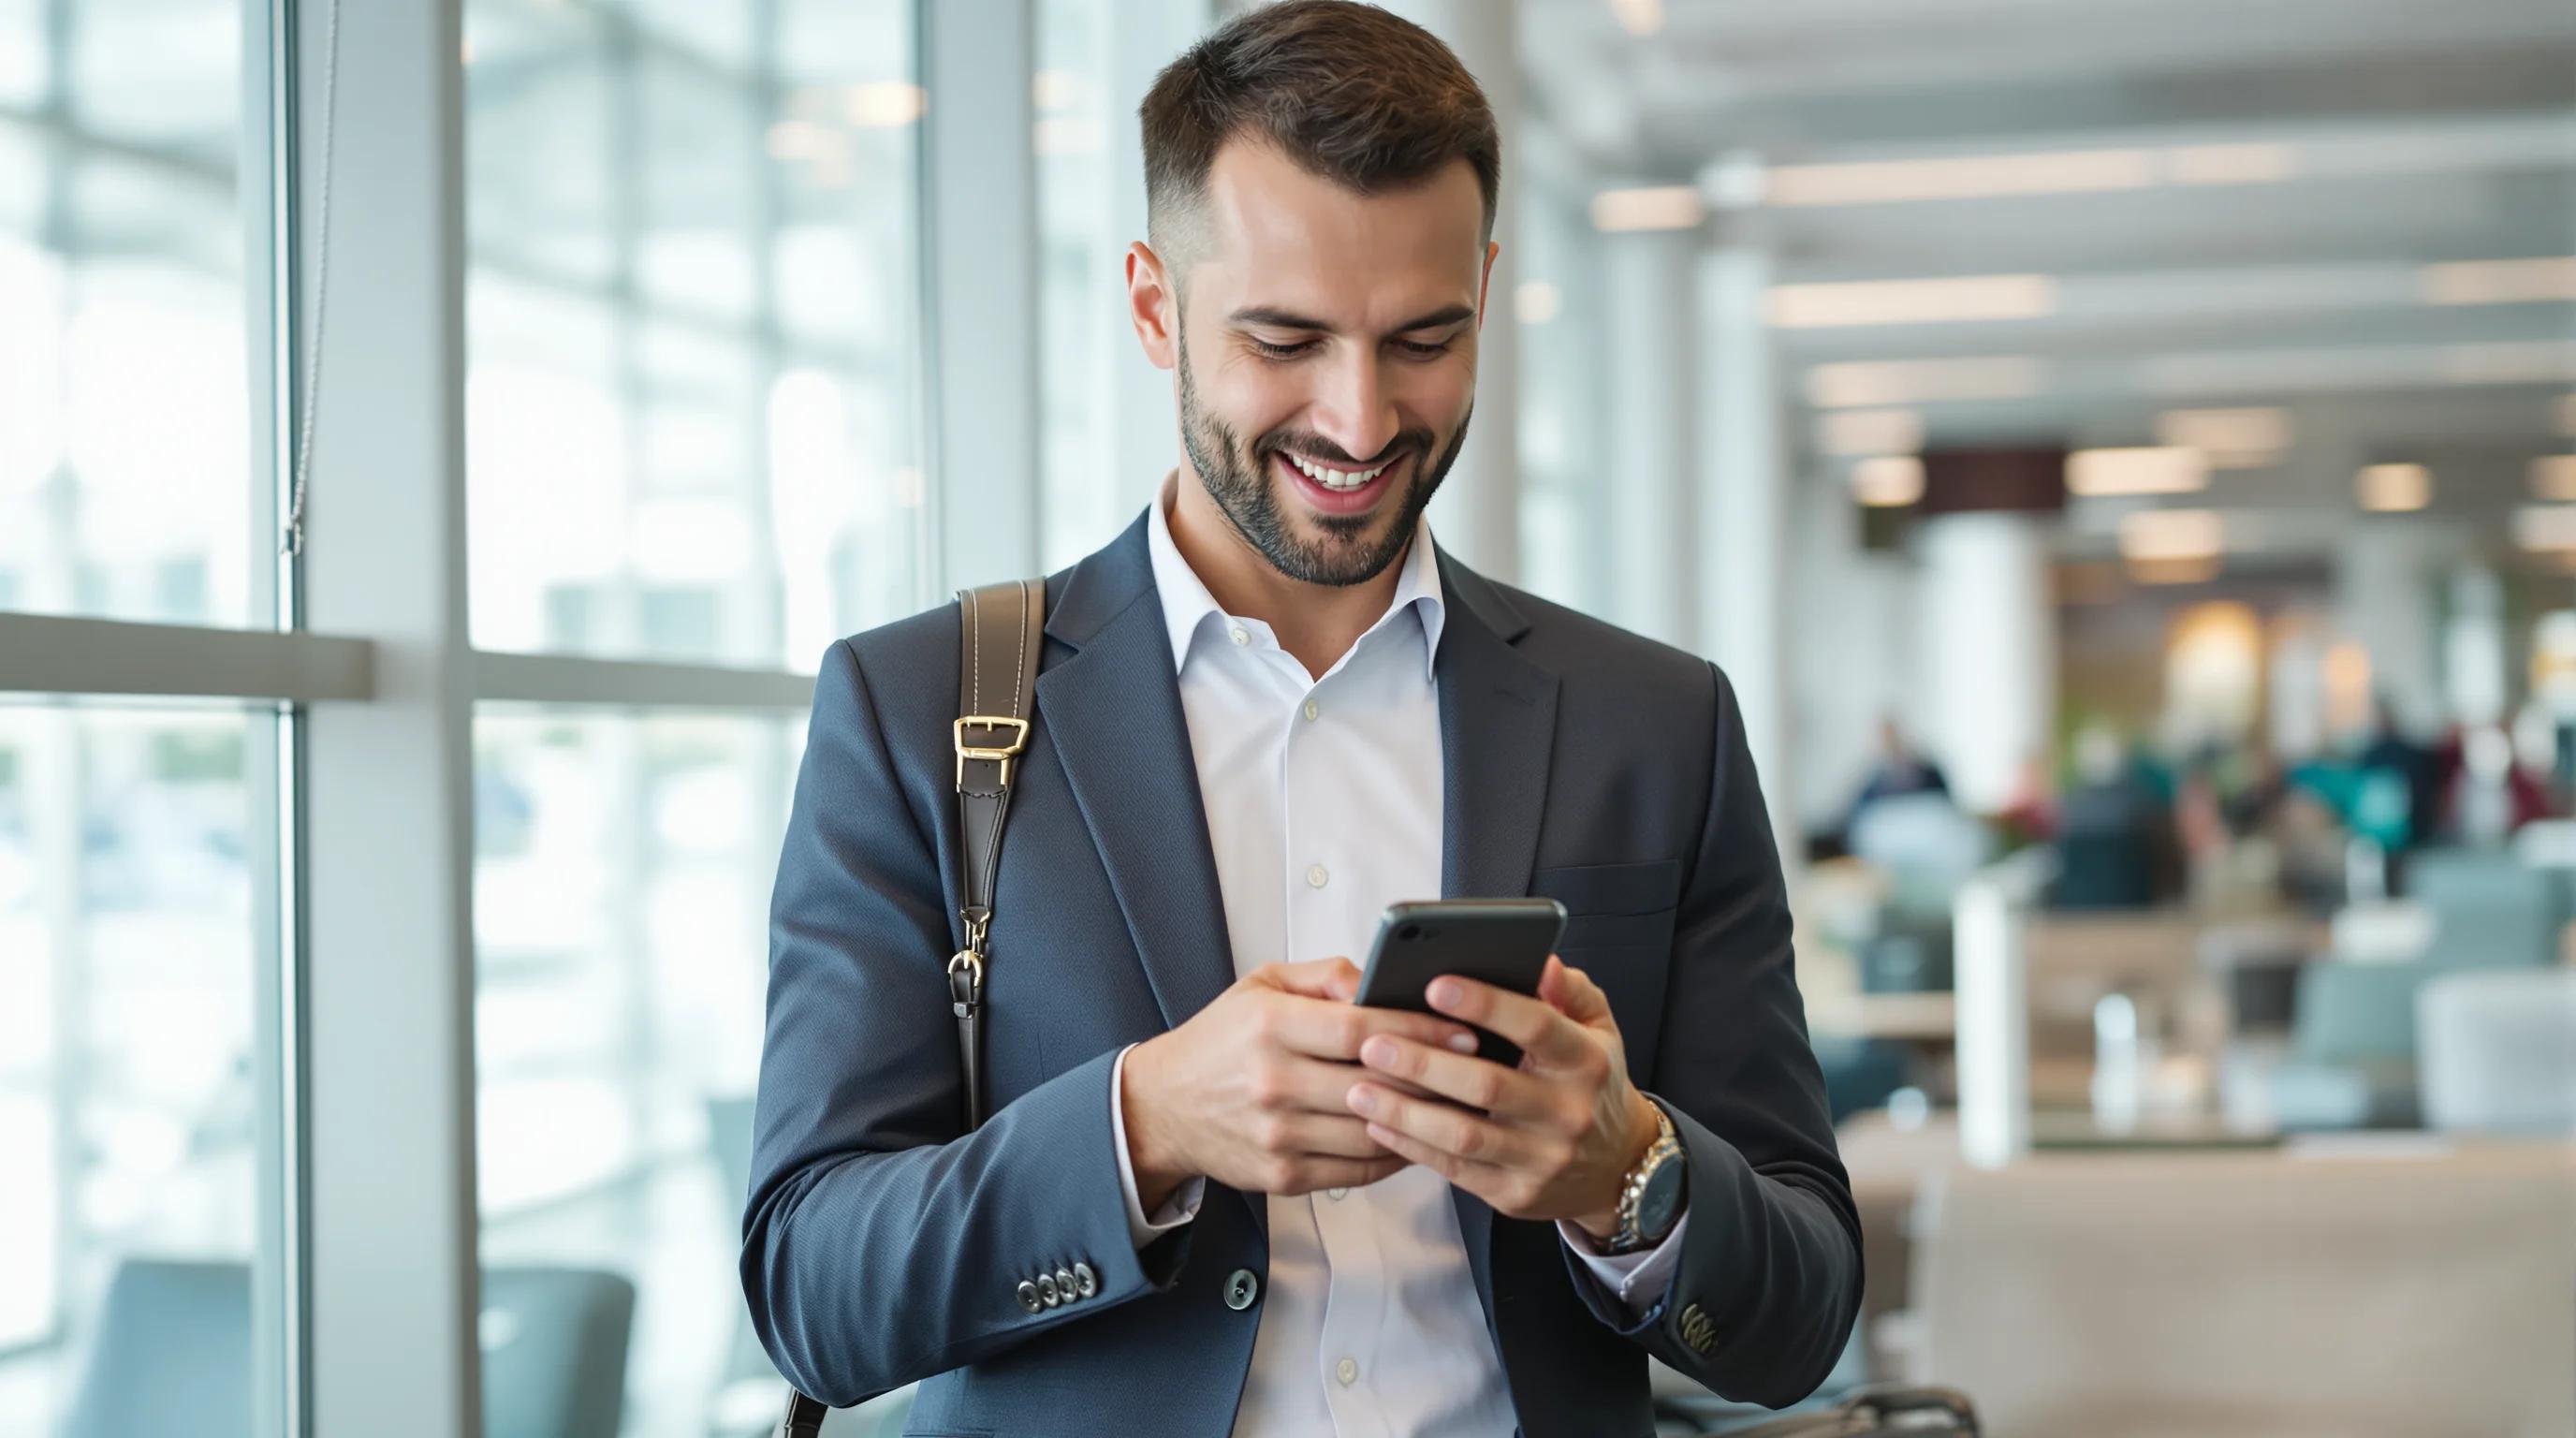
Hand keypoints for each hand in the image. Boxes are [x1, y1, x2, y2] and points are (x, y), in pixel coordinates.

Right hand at [1121, 956, 1482, 1206]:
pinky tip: (1417, 1134)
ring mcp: (1279, 1135)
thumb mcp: (1261, 985)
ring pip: (1374, 1132)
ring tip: (1460, 1103)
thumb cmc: (1221, 1041)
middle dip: (1437, 1075)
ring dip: (1423, 1119)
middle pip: (1376, 1083)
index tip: (1464, 1027)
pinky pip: (1358, 1171)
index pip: (1361, 1029)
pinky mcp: (1283, 1176)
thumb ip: (1325, 976)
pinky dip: (1395, 1154)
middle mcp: (1273, 1083)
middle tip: (1481, 1066)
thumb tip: (1381, 978)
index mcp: (1269, 1027)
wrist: (1163, 1108)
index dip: (1420, 1029)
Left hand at [1342, 955, 1660, 1237]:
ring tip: (1357, 1088)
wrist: (1617, 1166)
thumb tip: (1541, 961)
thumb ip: (1568, 989)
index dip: (1485, 1004)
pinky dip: (1411, 1146)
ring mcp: (1542, 1158)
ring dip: (1405, 1111)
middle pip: (1487, 1085)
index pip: (1536, 1026)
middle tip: (1370, 1042)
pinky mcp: (1516, 1194)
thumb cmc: (1591, 1082)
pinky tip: (1377, 1123)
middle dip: (1423, 1062)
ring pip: (1464, 1135)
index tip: (1433, 984)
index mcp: (1585, 1061)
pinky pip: (1455, 1170)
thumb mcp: (1598, 1027)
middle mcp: (1567, 1112)